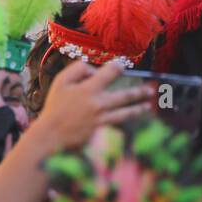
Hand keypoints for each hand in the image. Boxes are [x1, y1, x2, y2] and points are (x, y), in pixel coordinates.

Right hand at [38, 60, 152, 148]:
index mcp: (89, 89)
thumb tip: (94, 70)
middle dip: (140, 92)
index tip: (122, 66)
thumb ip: (78, 69)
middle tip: (150, 89)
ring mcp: (102, 118)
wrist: (51, 135)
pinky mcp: (102, 131)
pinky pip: (119, 123)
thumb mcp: (61, 82)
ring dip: (139, 107)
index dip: (118, 66)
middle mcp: (99, 103)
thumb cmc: (55, 107)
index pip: (111, 72)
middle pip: (125, 95)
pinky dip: (129, 119)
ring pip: (126, 112)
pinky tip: (136, 116)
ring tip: (148, 104)